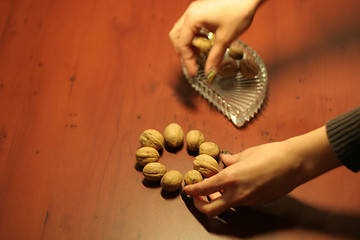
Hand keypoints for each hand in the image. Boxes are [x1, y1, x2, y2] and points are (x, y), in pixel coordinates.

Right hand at [169, 0, 262, 76]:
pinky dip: (194, 37)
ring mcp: (194, 10)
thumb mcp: (226, 38)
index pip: (182, 44)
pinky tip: (205, 43)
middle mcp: (190, 13)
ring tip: (200, 55)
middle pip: (177, 37)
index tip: (194, 73)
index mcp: (192, 19)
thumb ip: (215, 57)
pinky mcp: (201, 10)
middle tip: (194, 64)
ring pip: (182, 31)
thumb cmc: (239, 11)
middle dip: (184, 53)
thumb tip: (209, 73)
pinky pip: (191, 26)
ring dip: (189, 45)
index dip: (187, 61)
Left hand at [183, 126, 341, 215]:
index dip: (192, 190)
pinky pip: (240, 203)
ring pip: (227, 206)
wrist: (296, 163)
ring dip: (217, 200)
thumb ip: (231, 160)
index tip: (187, 189)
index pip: (204, 189)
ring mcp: (249, 201)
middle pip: (212, 209)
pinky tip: (235, 186)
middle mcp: (238, 193)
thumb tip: (223, 160)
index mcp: (231, 178)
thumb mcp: (246, 153)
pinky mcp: (259, 203)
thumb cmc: (271, 154)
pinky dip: (232, 197)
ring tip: (215, 190)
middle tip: (197, 197)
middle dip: (200, 205)